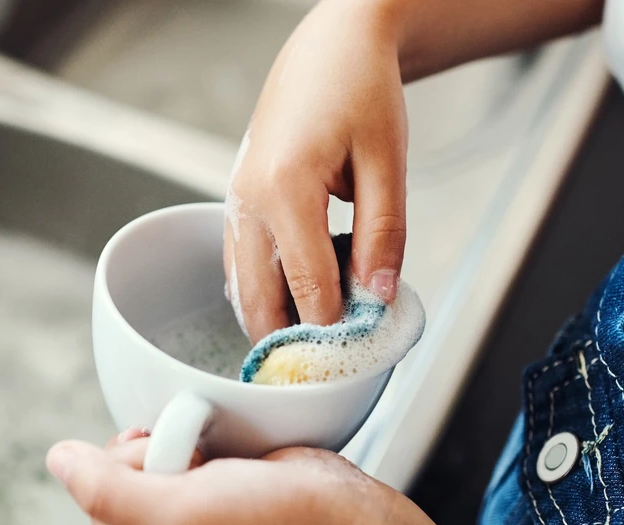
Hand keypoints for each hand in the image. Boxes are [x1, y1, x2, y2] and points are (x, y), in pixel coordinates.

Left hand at [45, 429, 388, 524]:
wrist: (339, 518)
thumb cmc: (267, 524)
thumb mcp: (174, 512)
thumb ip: (106, 490)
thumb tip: (56, 458)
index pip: (95, 483)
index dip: (135, 465)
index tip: (185, 480)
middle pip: (120, 460)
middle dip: (163, 447)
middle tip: (207, 471)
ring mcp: (183, 507)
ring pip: (155, 441)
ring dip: (187, 435)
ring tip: (224, 464)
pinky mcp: (211, 480)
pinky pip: (186, 435)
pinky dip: (206, 431)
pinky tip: (232, 454)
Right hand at [225, 0, 407, 341]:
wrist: (330, 48)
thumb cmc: (361, 91)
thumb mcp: (388, 160)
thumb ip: (384, 233)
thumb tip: (377, 295)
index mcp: (285, 188)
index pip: (309, 286)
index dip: (334, 330)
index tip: (356, 360)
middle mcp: (248, 200)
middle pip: (260, 301)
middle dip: (291, 343)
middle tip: (326, 376)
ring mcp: (235, 201)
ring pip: (243, 289)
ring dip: (274, 322)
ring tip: (314, 349)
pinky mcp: (237, 201)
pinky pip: (242, 265)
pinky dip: (264, 293)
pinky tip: (296, 305)